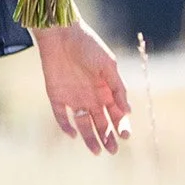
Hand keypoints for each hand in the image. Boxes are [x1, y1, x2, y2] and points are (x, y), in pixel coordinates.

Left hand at [32, 18, 130, 153]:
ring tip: (97, 151)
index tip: (125, 136)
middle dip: (108, 137)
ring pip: (83, 124)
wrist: (62, 33)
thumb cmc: (88, 46)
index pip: (116, 113)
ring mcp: (73, 98)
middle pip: (101, 122)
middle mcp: (91, 97)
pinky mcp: (56, 96)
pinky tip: (73, 134)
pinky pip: (61, 116)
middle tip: (112, 150)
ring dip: (90, 138)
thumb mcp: (108, 65)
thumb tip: (128, 111)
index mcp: (105, 90)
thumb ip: (117, 88)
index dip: (121, 125)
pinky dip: (66, 126)